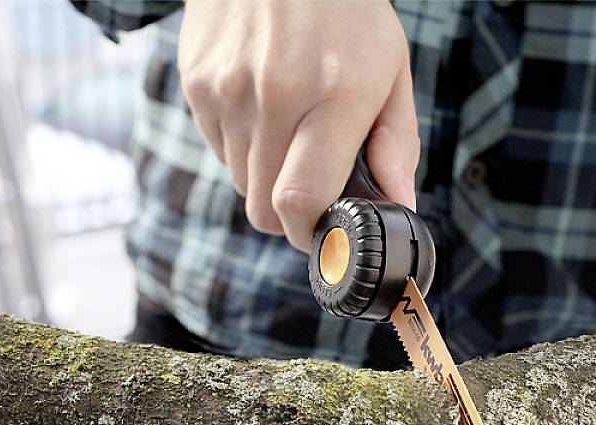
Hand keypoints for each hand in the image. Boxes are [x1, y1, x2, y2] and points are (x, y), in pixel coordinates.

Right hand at [178, 0, 417, 250]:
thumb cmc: (346, 11)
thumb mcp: (391, 68)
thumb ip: (397, 143)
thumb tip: (399, 205)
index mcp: (332, 95)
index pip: (300, 202)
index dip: (312, 232)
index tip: (327, 231)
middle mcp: (273, 95)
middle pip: (263, 208)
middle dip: (290, 213)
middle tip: (314, 189)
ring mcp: (227, 89)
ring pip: (240, 183)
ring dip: (266, 177)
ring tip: (290, 132)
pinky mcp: (196, 81)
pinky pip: (217, 148)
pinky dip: (242, 146)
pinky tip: (263, 107)